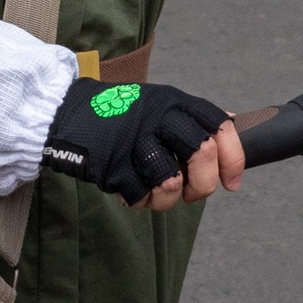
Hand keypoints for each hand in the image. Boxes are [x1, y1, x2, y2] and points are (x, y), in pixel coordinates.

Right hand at [40, 76, 243, 209]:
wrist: (66, 112)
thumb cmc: (120, 114)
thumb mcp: (160, 103)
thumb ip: (193, 117)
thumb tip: (236, 124)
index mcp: (175, 102)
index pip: (221, 127)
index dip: (234, 159)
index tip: (232, 182)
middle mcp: (158, 117)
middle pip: (203, 154)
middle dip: (204, 184)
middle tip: (194, 193)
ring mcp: (134, 140)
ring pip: (172, 182)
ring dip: (168, 198)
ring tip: (157, 193)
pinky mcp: (113, 164)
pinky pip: (140, 195)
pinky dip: (140, 201)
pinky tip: (132, 190)